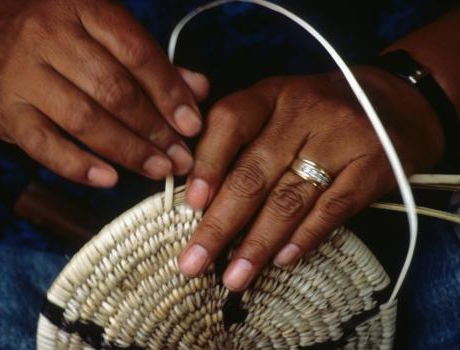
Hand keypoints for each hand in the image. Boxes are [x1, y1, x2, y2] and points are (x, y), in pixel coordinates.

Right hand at [0, 0, 209, 186]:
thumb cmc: (53, 40)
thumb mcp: (100, 35)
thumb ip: (150, 62)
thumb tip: (199, 89)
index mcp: (82, 9)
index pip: (136, 53)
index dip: (169, 92)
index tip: (193, 125)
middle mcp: (49, 36)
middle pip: (114, 89)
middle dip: (154, 129)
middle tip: (180, 158)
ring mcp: (23, 74)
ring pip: (84, 118)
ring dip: (127, 150)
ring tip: (157, 170)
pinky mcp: (5, 111)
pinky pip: (45, 145)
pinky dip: (79, 165)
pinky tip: (110, 179)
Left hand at [179, 67, 443, 290]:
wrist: (395, 102)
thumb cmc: (318, 114)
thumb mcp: (277, 108)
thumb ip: (238, 139)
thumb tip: (198, 198)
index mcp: (271, 94)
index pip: (230, 121)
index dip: (208, 164)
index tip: (191, 204)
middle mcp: (304, 111)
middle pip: (254, 174)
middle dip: (220, 225)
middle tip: (194, 263)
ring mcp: (343, 137)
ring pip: (289, 199)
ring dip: (257, 244)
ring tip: (234, 278)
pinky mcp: (375, 166)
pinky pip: (332, 209)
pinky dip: (304, 238)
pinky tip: (281, 261)